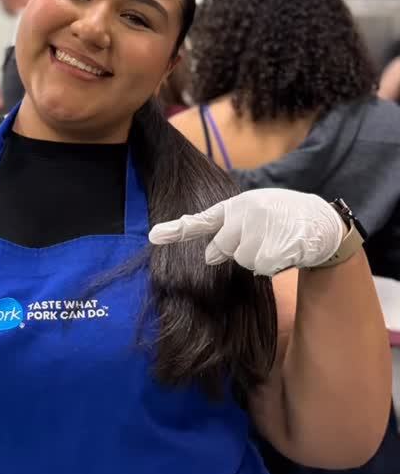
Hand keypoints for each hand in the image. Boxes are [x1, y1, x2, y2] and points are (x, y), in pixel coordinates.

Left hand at [149, 188, 343, 276]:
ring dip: (259, 258)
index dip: (176, 230)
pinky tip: (286, 249)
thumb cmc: (284, 217)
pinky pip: (261, 268)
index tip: (153, 236)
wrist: (321, 221)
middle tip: (263, 238)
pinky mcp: (273, 246)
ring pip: (243, 260)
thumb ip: (228, 232)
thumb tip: (209, 256)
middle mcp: (245, 213)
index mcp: (237, 205)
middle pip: (222, 248)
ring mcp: (259, 229)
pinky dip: (273, 265)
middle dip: (239, 250)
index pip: (202, 220)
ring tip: (277, 241)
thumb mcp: (256, 214)